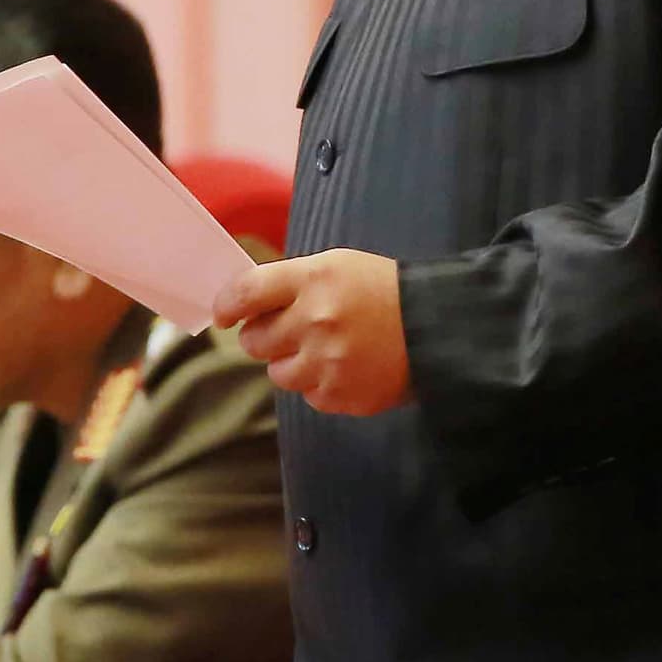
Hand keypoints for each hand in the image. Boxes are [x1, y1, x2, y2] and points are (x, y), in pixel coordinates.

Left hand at [218, 251, 409, 416]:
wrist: (437, 330)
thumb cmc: (385, 292)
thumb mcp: (338, 266)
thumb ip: (290, 282)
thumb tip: (242, 303)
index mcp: (314, 280)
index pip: (247, 293)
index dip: (227, 305)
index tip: (223, 314)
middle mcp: (316, 321)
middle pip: (254, 340)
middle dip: (265, 336)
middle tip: (290, 330)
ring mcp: (327, 362)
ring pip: (277, 373)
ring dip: (292, 363)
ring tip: (327, 349)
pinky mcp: (339, 394)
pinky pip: (307, 394)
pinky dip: (320, 383)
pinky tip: (348, 366)